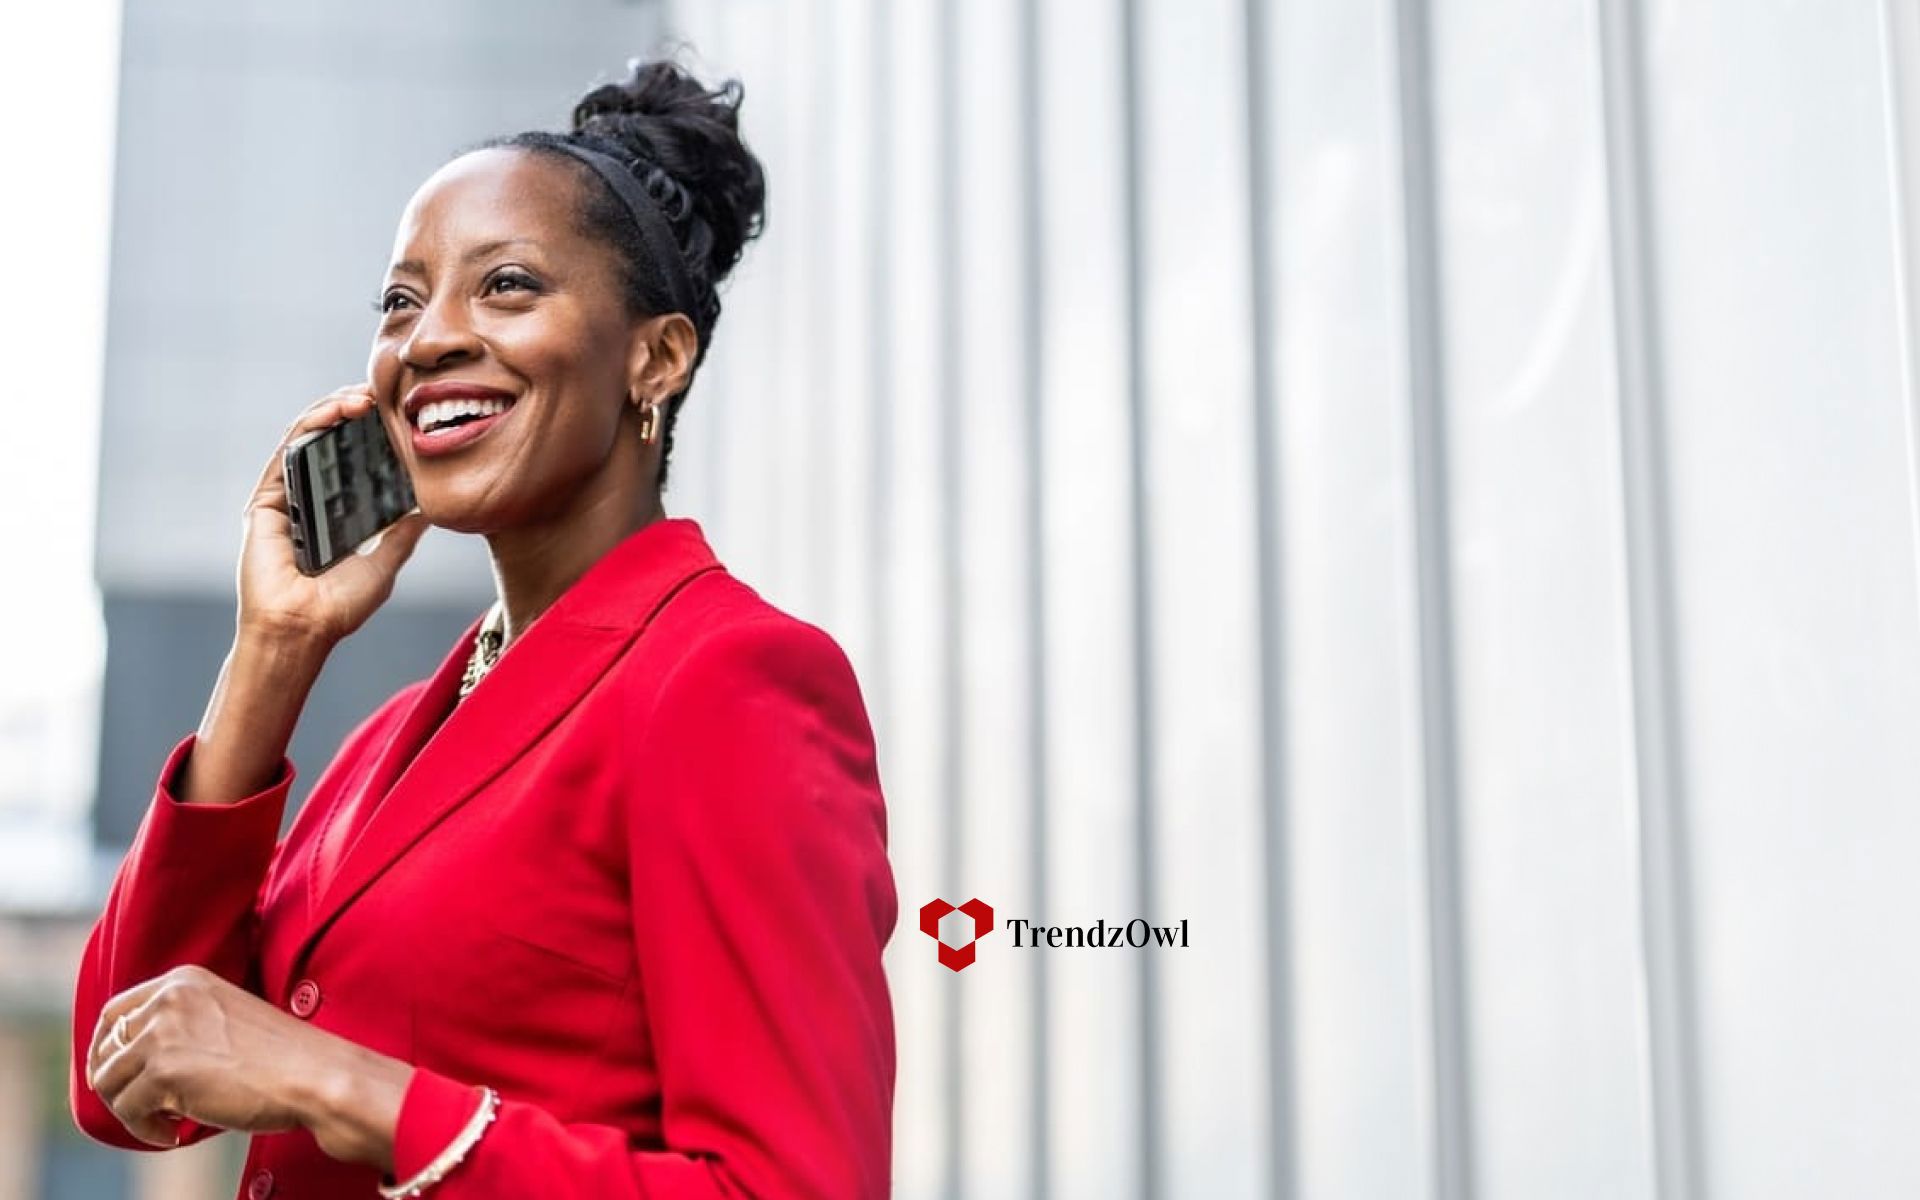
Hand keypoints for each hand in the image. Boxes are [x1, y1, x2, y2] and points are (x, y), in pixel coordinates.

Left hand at [84, 965, 407, 1167]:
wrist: (313, 1075)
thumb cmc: (280, 1057)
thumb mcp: (223, 1020)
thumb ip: (182, 1025)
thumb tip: (135, 1061)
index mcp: (184, 980)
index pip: (114, 1013)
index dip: (105, 1049)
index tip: (114, 1076)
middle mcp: (168, 998)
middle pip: (105, 1050)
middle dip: (118, 1084)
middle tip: (145, 1108)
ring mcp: (163, 1032)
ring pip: (109, 1083)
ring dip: (132, 1111)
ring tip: (166, 1123)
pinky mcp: (164, 1070)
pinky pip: (128, 1110)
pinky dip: (146, 1130)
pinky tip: (174, 1134)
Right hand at [238, 385, 429, 647]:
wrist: (302, 629)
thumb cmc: (339, 607)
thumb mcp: (385, 563)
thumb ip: (402, 533)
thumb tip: (431, 506)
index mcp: (332, 514)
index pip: (351, 463)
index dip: (371, 436)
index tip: (398, 416)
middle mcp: (306, 501)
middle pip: (328, 443)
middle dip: (353, 414)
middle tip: (383, 395)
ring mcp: (284, 498)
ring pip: (306, 439)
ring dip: (333, 411)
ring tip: (362, 397)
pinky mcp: (265, 500)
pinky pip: (287, 452)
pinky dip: (311, 426)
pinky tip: (335, 412)